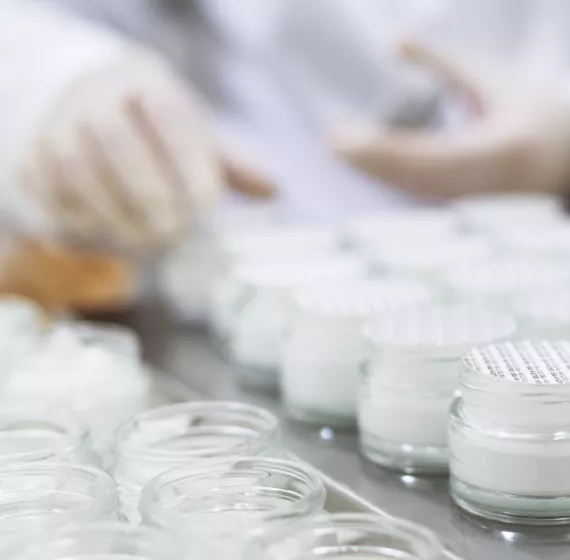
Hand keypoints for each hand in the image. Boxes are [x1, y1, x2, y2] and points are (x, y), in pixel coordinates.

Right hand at [20, 50, 275, 250]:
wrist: (90, 98)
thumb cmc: (156, 122)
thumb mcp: (195, 130)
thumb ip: (232, 163)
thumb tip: (274, 192)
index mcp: (148, 84)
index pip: (171, 119)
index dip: (190, 165)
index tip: (208, 206)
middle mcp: (97, 98)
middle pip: (121, 147)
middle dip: (152, 197)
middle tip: (177, 233)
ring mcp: (59, 126)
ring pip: (83, 173)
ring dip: (119, 215)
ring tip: (151, 241)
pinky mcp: (35, 158)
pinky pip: (54, 193)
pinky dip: (84, 220)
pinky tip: (114, 234)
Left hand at [331, 40, 569, 202]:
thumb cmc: (542, 114)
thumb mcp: (497, 81)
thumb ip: (444, 64)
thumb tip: (393, 39)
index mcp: (504, 150)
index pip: (432, 156)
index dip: (385, 151)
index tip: (344, 136)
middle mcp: (494, 189)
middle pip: (420, 182)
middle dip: (375, 166)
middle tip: (334, 144)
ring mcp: (485, 209)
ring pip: (423, 199)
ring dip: (381, 180)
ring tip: (345, 153)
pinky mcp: (478, 218)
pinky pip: (431, 205)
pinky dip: (398, 190)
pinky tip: (369, 174)